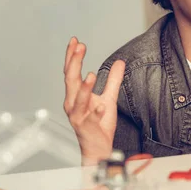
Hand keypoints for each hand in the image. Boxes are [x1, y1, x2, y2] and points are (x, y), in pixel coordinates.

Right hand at [63, 37, 124, 165]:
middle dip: (74, 63)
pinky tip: (101, 106)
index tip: (75, 40)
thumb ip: (113, 80)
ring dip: (84, 88)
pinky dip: (96, 111)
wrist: (98, 149)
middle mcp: (73, 104)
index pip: (71, 72)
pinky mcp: (87, 128)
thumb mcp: (109, 98)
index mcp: (75, 96)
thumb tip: (119, 62)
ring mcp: (78, 116)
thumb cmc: (99, 125)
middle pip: (71, 80)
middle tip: (80, 47)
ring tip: (90, 75)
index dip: (72, 56)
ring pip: (79, 100)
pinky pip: (91, 118)